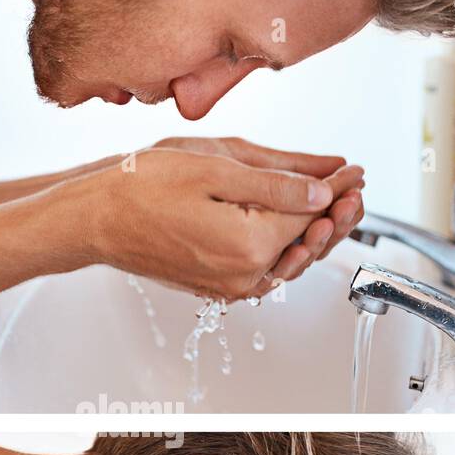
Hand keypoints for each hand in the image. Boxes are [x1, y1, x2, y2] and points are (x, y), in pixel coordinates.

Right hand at [143, 136, 366, 290]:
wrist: (96, 218)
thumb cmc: (143, 186)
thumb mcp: (217, 167)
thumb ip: (278, 182)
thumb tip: (325, 188)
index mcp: (249, 244)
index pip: (312, 214)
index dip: (338, 188)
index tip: (356, 168)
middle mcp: (244, 276)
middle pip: (308, 244)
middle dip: (336, 213)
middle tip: (357, 186)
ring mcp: (229, 287)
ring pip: (289, 260)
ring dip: (315, 232)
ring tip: (338, 205)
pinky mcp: (217, 286)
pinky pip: (264, 269)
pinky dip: (286, 249)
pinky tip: (297, 228)